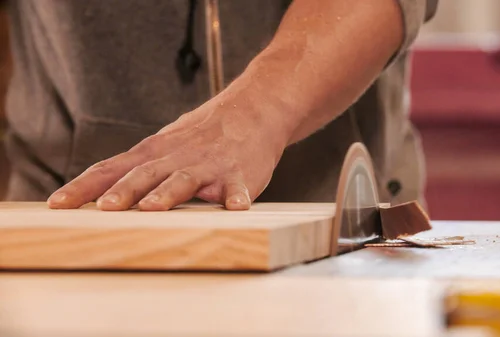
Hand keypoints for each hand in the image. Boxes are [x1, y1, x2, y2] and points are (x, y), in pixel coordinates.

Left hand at [46, 84, 290, 210]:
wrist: (253, 108)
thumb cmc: (205, 134)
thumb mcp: (166, 144)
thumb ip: (137, 169)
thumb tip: (99, 195)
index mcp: (154, 152)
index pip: (111, 169)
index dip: (84, 187)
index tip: (57, 204)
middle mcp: (176, 157)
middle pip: (143, 174)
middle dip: (122, 191)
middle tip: (104, 209)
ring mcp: (208, 164)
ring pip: (183, 179)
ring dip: (166, 193)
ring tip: (152, 207)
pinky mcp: (238, 173)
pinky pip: (236, 187)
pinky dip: (235, 196)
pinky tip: (235, 207)